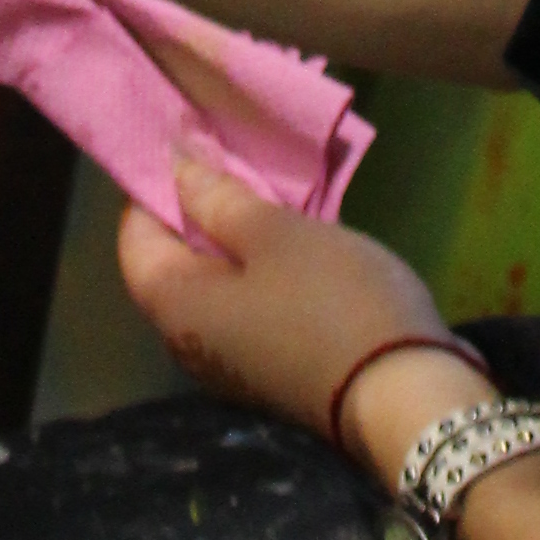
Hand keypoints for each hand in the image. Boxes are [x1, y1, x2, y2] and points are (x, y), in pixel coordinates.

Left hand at [116, 155, 484, 457]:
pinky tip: (297, 238)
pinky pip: (250, 306)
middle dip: (198, 207)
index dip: (152, 185)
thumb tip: (175, 166)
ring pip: (217, 284)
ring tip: (271, 188)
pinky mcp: (274, 370)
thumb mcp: (274, 235)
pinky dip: (262, 268)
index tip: (187, 140)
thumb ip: (218, 198)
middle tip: (233, 155)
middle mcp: (189, 342)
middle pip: (174, 262)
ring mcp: (232, 363)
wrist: (405, 399)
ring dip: (236, 237)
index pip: (133, 237)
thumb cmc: (332, 303)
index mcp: (174, 305)